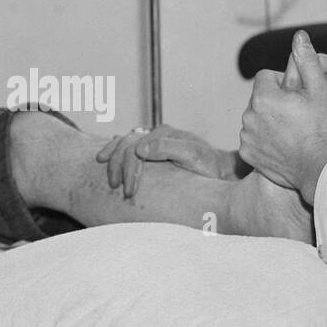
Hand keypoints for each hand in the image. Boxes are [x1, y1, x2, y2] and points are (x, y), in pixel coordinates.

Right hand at [96, 124, 237, 198]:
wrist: (220, 170)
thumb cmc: (209, 167)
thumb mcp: (193, 157)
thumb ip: (168, 149)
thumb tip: (140, 148)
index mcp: (165, 134)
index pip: (135, 149)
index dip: (129, 171)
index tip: (129, 192)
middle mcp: (157, 134)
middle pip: (125, 145)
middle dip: (117, 167)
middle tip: (115, 187)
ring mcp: (154, 140)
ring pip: (123, 143)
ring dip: (112, 159)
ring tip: (109, 178)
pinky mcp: (153, 149)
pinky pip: (127, 145)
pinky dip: (114, 151)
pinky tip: (106, 158)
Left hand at [239, 31, 326, 201]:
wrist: (317, 167)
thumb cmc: (321, 127)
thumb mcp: (319, 90)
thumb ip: (307, 61)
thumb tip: (299, 36)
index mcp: (263, 96)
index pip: (266, 77)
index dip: (283, 82)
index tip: (296, 94)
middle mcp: (248, 115)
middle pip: (260, 99)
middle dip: (275, 102)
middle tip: (296, 113)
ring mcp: (246, 136)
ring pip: (256, 119)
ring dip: (269, 121)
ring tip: (291, 130)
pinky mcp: (247, 155)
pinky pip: (253, 141)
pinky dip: (264, 141)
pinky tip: (282, 145)